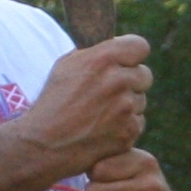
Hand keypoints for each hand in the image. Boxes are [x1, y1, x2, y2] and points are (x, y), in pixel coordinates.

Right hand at [13, 35, 151, 176]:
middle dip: (131, 81)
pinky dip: (126, 125)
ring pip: (141, 100)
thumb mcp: (67, 66)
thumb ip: (96, 53)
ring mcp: (125, 108)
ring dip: (128, 105)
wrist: (46, 143)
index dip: (133, 54)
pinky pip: (138, 122)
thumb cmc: (54, 102)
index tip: (127, 61)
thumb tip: (116, 47)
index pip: (140, 46)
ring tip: (101, 113)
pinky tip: (104, 128)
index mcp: (102, 59)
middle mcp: (117, 81)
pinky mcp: (129, 131)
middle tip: (110, 92)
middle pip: (145, 75)